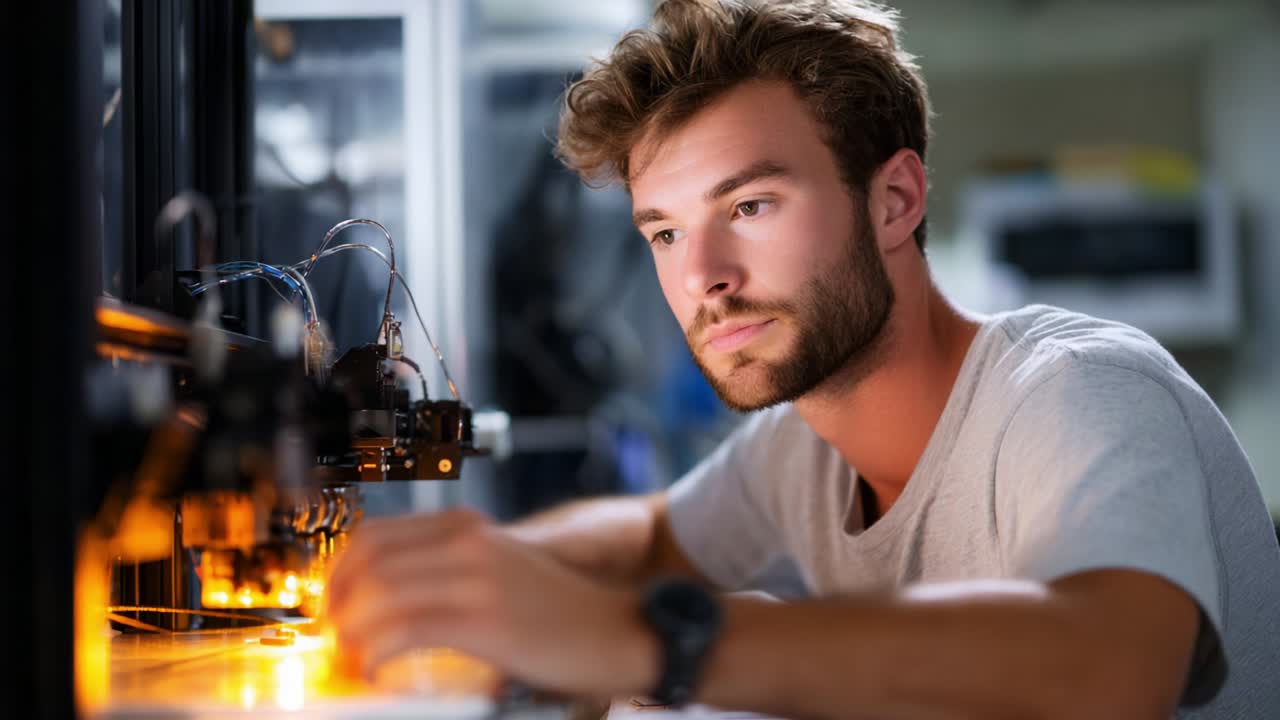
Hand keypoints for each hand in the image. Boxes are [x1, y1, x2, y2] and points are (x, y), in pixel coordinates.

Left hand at [324, 508, 659, 696]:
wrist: (617, 630)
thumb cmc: (557, 613)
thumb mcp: (499, 570)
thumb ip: (449, 569)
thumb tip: (385, 598)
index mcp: (467, 527)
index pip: (374, 535)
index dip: (340, 573)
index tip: (334, 607)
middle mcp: (469, 541)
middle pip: (368, 561)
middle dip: (337, 604)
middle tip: (336, 639)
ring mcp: (477, 578)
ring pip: (380, 596)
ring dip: (352, 634)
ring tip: (354, 662)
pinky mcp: (485, 620)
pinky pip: (404, 631)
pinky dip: (375, 654)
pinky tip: (377, 671)